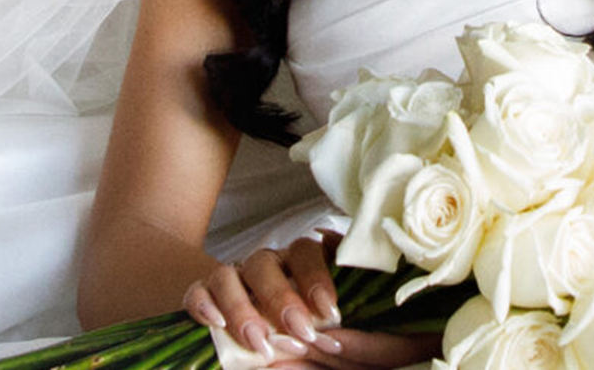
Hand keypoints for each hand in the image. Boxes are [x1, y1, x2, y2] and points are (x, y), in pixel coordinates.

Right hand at [183, 232, 440, 369]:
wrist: (245, 330)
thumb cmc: (307, 330)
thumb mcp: (339, 331)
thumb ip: (364, 331)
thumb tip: (395, 331)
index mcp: (300, 263)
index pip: (311, 250)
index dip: (319, 278)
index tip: (331, 312)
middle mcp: (267, 264)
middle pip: (270, 260)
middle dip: (285, 296)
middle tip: (300, 332)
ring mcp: (233, 278)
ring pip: (232, 273)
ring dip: (245, 306)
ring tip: (259, 342)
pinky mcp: (202, 297)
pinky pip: (197, 289)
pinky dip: (203, 302)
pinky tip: (214, 322)